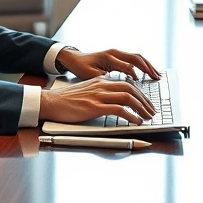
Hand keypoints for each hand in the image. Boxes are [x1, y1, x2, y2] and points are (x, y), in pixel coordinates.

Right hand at [39, 75, 156, 124]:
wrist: (51, 102)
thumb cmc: (66, 100)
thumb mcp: (86, 90)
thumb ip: (99, 92)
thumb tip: (113, 100)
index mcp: (100, 81)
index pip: (126, 83)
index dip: (139, 93)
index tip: (146, 102)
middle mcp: (101, 85)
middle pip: (131, 88)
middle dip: (144, 100)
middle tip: (151, 110)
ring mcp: (98, 96)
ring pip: (128, 97)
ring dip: (141, 107)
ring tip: (147, 117)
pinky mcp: (94, 107)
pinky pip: (118, 109)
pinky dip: (130, 115)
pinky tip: (136, 122)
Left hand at [56, 48, 160, 81]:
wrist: (74, 58)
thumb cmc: (81, 67)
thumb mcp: (90, 75)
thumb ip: (105, 79)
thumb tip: (119, 85)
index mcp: (109, 57)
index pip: (128, 66)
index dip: (136, 77)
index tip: (141, 87)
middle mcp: (115, 53)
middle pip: (137, 58)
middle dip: (148, 68)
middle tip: (157, 78)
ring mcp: (117, 53)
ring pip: (137, 57)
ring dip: (148, 65)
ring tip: (156, 75)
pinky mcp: (117, 55)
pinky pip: (133, 58)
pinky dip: (142, 65)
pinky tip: (147, 73)